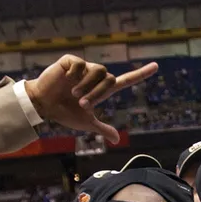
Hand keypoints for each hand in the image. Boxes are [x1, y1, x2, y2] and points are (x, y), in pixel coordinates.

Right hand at [25, 55, 157, 143]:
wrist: (44, 105)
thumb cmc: (65, 113)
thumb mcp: (86, 122)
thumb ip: (102, 128)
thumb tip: (118, 140)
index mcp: (101, 89)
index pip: (125, 80)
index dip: (141, 75)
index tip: (156, 67)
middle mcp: (94, 76)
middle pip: (109, 79)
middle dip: (97, 94)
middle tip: (83, 103)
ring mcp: (83, 68)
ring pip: (98, 71)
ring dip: (87, 86)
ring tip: (74, 94)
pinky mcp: (70, 61)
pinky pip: (80, 64)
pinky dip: (74, 75)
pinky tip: (66, 80)